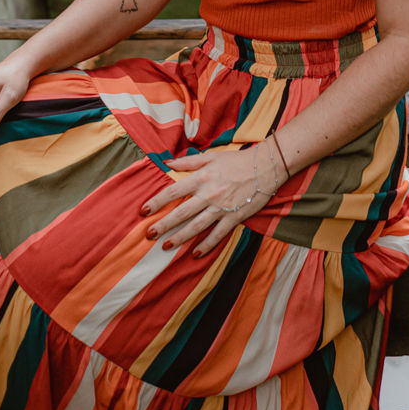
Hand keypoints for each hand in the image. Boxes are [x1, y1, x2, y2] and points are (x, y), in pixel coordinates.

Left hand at [140, 140, 285, 257]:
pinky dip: (206, 245)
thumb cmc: (236, 160)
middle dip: (164, 225)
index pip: (174, 191)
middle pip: (182, 212)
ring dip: (180, 237)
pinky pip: (217, 234)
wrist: (264, 167)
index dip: (157, 201)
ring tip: (166, 246)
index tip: (143, 210)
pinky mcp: (234, 218)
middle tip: (149, 234)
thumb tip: (168, 163)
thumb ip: (189, 162)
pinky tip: (195, 253)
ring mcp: (222, 208)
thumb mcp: (211, 156)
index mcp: (202, 178)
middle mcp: (209, 194)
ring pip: (196, 226)